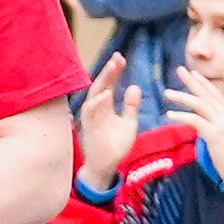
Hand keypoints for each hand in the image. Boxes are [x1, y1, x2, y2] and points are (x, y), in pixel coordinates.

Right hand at [78, 53, 141, 189]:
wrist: (107, 166)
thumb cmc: (116, 146)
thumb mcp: (129, 124)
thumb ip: (131, 107)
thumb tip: (134, 87)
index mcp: (106, 105)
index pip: (110, 84)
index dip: (115, 71)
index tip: (122, 59)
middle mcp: (97, 108)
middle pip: (102, 84)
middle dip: (109, 70)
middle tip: (118, 57)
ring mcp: (92, 116)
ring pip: (95, 93)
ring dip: (103, 80)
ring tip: (113, 67)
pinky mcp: (88, 126)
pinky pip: (90, 111)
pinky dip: (98, 101)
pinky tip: (107, 93)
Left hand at [163, 66, 223, 179]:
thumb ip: (217, 124)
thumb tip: (202, 120)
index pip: (216, 94)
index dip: (204, 83)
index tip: (193, 73)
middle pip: (207, 94)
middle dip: (192, 81)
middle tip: (180, 70)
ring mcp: (222, 123)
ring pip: (199, 104)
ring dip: (182, 97)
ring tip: (167, 93)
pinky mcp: (214, 134)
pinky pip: (195, 120)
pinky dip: (182, 116)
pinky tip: (170, 114)